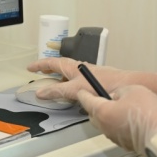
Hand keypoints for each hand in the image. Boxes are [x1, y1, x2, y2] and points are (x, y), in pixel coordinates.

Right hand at [26, 58, 156, 101]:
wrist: (127, 86)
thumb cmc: (104, 83)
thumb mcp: (75, 89)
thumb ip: (57, 92)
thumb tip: (41, 93)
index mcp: (73, 66)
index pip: (51, 63)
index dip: (39, 65)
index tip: (30, 68)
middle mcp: (80, 68)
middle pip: (60, 66)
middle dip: (48, 69)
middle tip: (39, 73)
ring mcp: (88, 74)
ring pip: (69, 74)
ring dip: (59, 77)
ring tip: (53, 83)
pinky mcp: (96, 82)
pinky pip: (78, 81)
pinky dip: (70, 85)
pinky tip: (73, 93)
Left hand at [77, 85, 156, 156]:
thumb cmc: (149, 114)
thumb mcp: (132, 90)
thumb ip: (119, 91)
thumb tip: (116, 95)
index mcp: (102, 111)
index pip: (86, 101)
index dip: (84, 93)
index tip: (82, 90)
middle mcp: (105, 127)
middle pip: (93, 114)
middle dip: (96, 105)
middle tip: (103, 97)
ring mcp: (114, 137)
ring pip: (104, 124)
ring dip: (108, 116)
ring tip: (121, 108)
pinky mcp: (125, 144)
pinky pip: (116, 132)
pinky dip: (118, 125)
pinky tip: (130, 120)